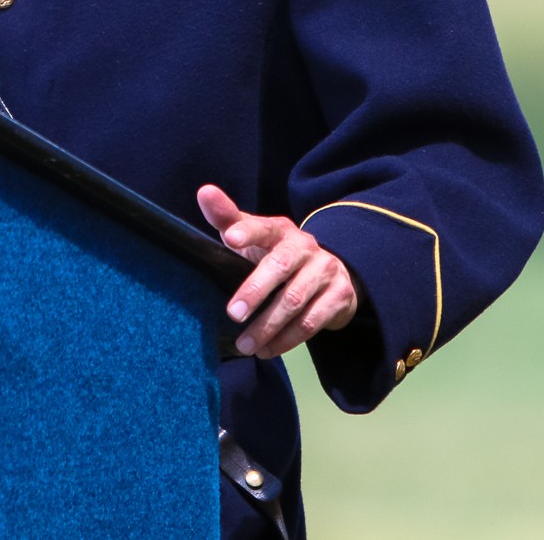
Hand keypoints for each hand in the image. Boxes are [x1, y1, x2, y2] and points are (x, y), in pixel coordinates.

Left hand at [198, 184, 357, 358]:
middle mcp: (305, 247)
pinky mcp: (339, 296)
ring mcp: (325, 271)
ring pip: (295, 300)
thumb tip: (204, 192)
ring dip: (268, 326)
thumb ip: (228, 218)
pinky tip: (267, 350)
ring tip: (245, 345)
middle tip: (233, 313)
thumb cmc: (278, 254)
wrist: (331, 272)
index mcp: (281, 231)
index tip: (230, 238)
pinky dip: (287, 340)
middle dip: (255, 290)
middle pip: (280, 265)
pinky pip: (312, 322)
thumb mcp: (255, 236)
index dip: (247, 231)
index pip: (263, 227)